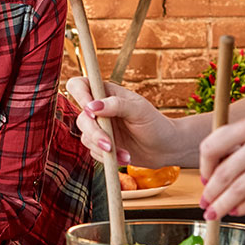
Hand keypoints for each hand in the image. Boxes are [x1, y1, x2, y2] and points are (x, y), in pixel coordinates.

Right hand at [66, 76, 180, 167]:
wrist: (166, 148)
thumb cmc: (155, 123)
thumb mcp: (139, 110)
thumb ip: (116, 105)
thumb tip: (91, 106)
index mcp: (105, 93)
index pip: (79, 86)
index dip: (79, 95)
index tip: (91, 111)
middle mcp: (98, 109)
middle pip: (81, 118)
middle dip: (94, 133)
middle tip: (109, 144)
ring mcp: (99, 127)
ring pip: (85, 137)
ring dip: (103, 149)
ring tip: (125, 155)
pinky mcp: (100, 145)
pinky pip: (93, 151)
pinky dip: (108, 158)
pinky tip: (125, 157)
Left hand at [200, 113, 244, 218]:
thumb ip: (238, 141)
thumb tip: (211, 170)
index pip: (212, 146)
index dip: (204, 166)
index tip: (204, 178)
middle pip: (224, 172)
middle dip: (210, 193)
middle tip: (204, 204)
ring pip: (239, 189)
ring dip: (222, 205)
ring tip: (213, 214)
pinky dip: (244, 208)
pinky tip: (236, 211)